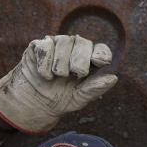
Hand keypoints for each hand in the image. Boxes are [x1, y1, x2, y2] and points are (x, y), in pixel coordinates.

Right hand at [0, 35, 117, 133]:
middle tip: (74, 74)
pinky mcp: (39, 46)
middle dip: (79, 60)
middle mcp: (75, 48)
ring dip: (61, 63)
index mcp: (89, 60)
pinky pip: (45, 46)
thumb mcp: (79, 98)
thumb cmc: (60, 99)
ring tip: (57, 77)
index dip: (101, 53)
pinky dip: (45, 63)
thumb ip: (95, 88)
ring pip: (64, 41)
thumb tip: (114, 78)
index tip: (99, 62)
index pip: (100, 49)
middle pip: (83, 42)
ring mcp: (57, 44)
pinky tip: (44, 75)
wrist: (33, 104)